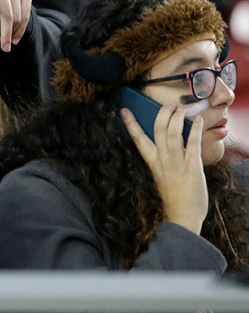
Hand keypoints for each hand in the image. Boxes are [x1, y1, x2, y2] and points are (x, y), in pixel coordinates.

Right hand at [121, 104, 207, 233]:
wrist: (182, 216)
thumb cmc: (173, 198)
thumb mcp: (160, 177)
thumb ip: (160, 162)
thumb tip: (164, 148)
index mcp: (152, 162)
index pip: (138, 138)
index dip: (130, 123)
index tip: (123, 110)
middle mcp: (162, 159)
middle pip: (158, 130)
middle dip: (163, 113)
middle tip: (169, 104)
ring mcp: (176, 162)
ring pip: (173, 133)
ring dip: (177, 118)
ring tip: (181, 109)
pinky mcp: (192, 166)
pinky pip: (192, 144)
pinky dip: (195, 130)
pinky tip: (197, 121)